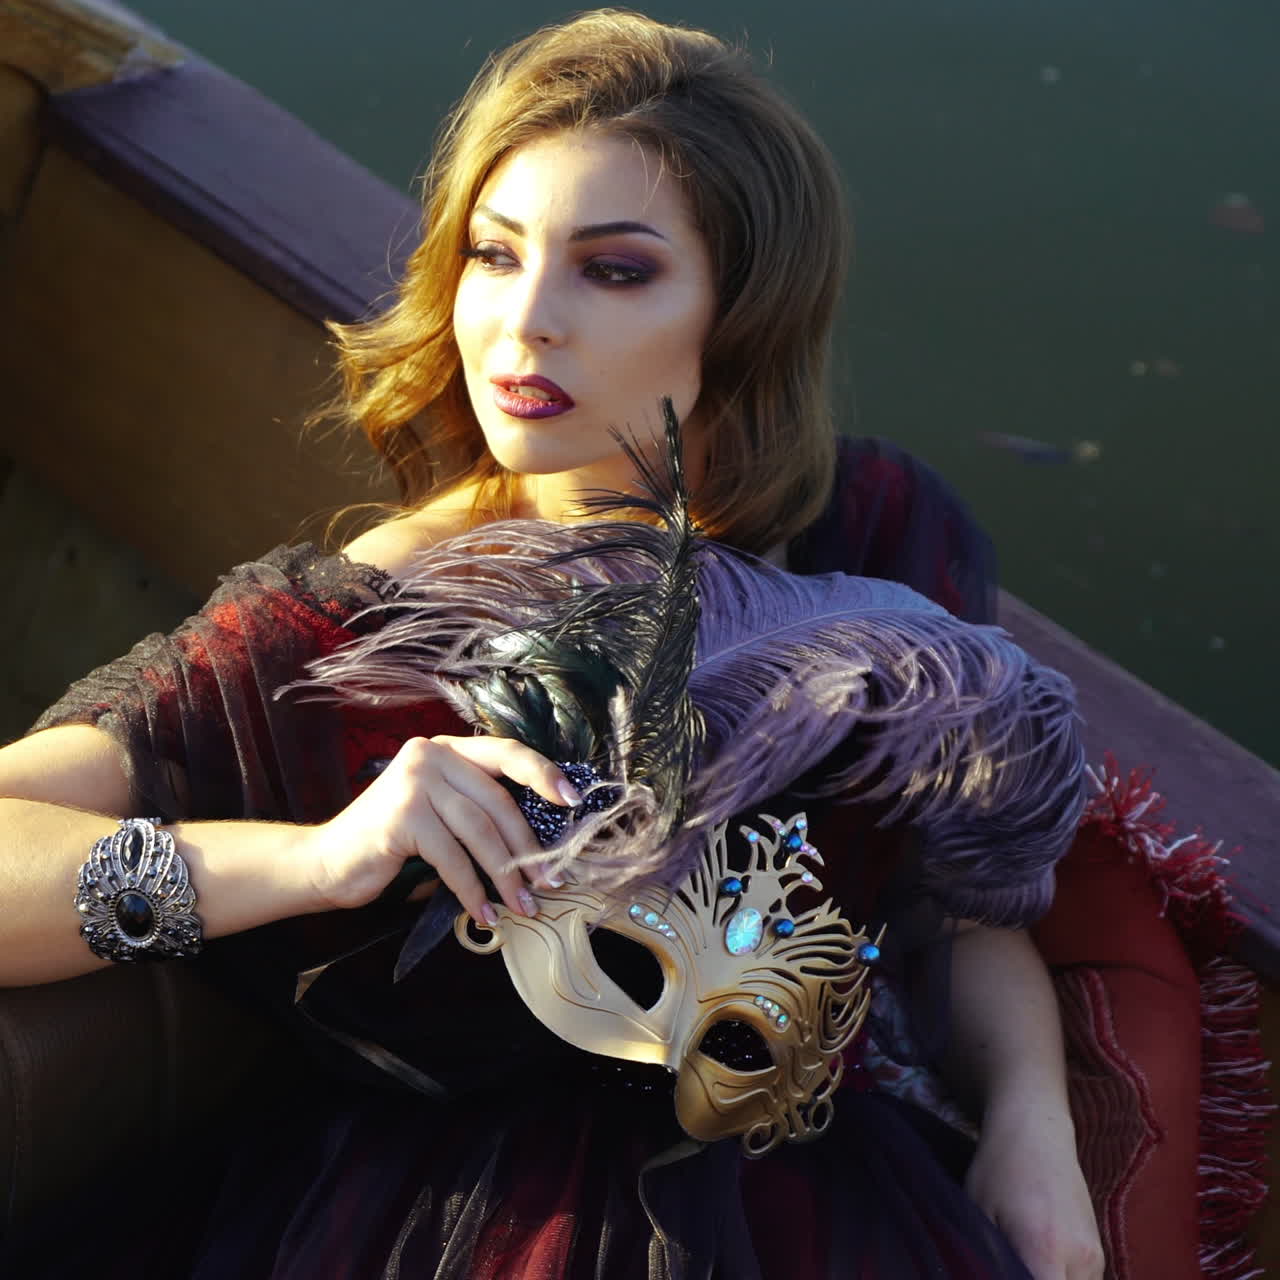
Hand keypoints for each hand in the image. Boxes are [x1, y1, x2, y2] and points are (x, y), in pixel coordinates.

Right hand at [303, 734, 579, 922]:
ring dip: (506, 875)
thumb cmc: (392, 845)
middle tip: (549, 881)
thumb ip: (479, 813)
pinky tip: (485, 914)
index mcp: (447, 749)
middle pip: (498, 801)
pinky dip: (473, 891)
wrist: (328, 863)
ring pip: (480, 832)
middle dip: (527, 847)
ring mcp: (414, 781)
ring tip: (523, 906)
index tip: (574, 801)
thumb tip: (540, 845)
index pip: (506, 752)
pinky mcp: (402, 815)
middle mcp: (430, 754)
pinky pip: (453, 858)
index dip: (543, 774)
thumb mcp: (441, 817)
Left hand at [965, 1099, 1103, 1279]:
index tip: (1005, 1273)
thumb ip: (990, 1258)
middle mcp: (1079, 1258)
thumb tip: (989, 1276)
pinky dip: (1062, 1279)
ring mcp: (1095, 1256)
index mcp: (1044, 1250)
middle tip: (1012, 1266)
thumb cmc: (1000, 1168)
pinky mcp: (1099, 1251)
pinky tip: (1040, 1261)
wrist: (1036, 1131)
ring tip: (1026, 1260)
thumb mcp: (979, 1211)